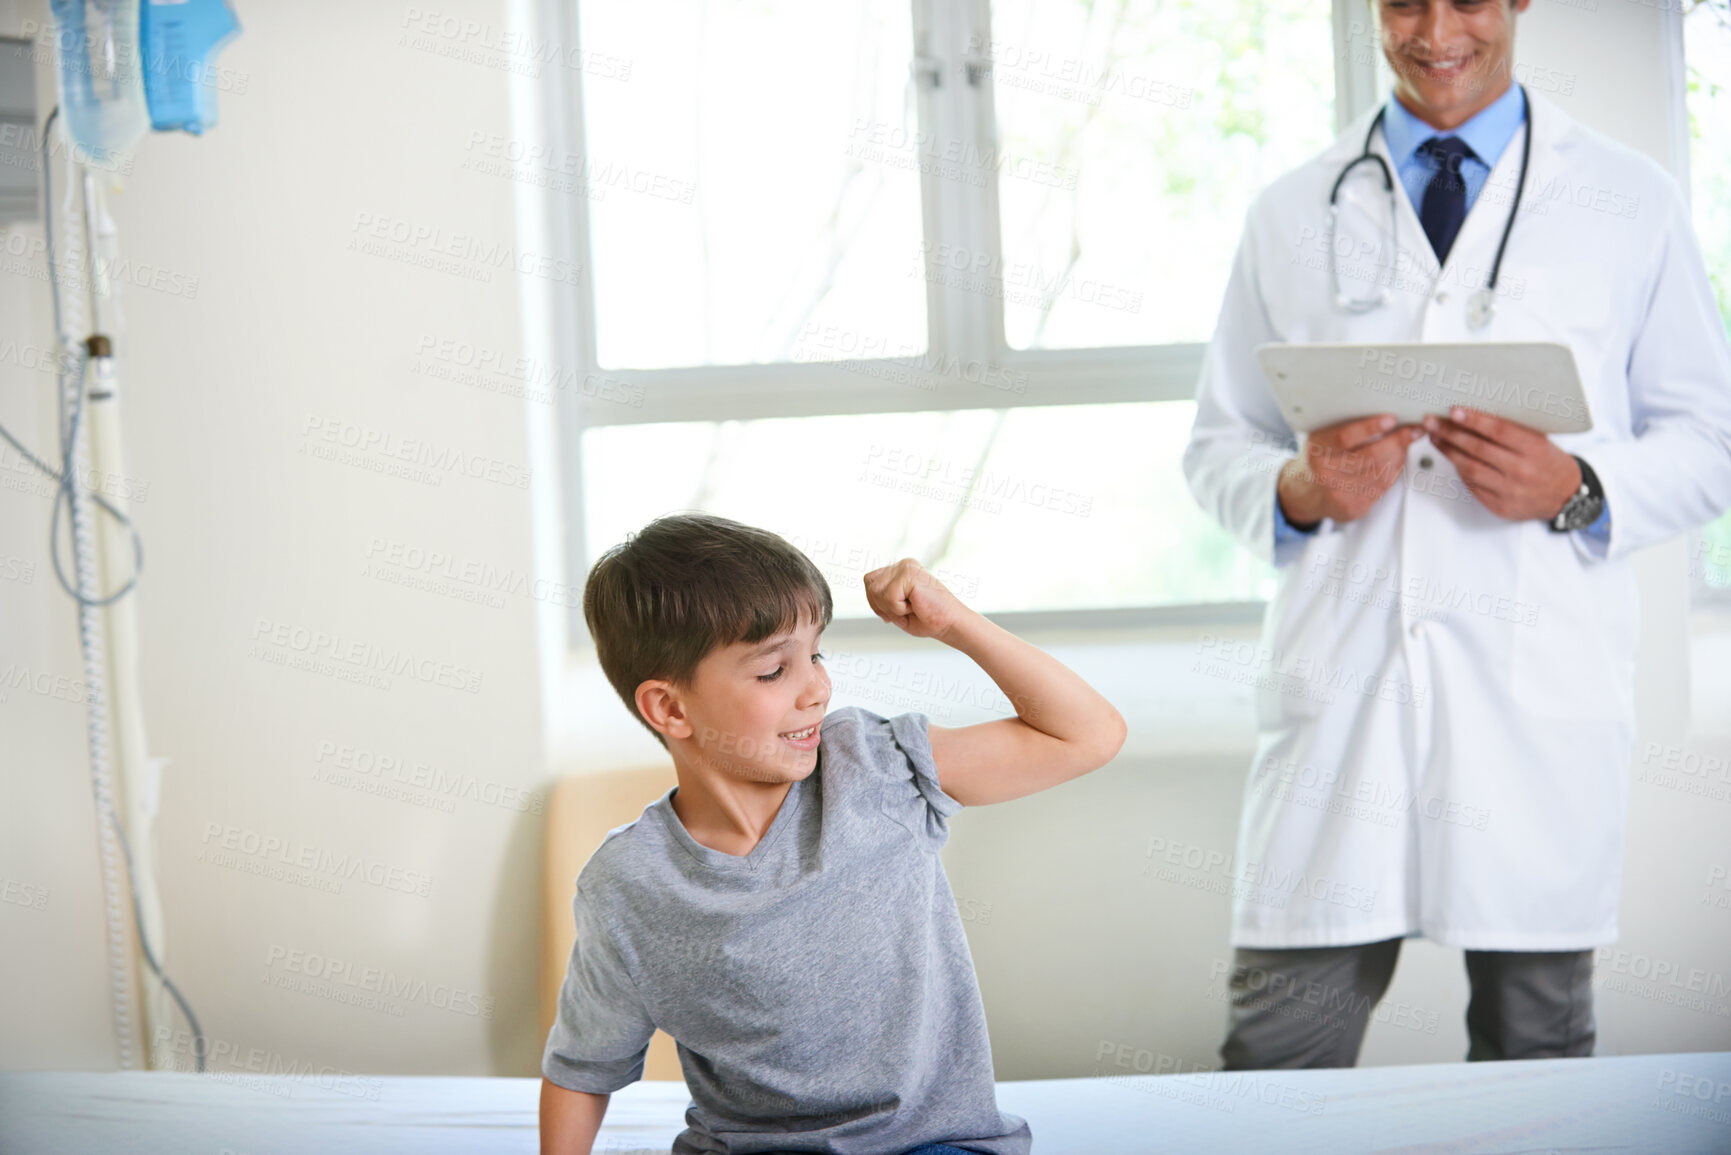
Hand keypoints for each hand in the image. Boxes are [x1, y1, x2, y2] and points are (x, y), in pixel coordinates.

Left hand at [863, 558, 972, 641]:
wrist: (950, 624)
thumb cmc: (926, 619)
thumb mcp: (896, 607)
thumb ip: (880, 595)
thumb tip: (867, 582)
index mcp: (900, 569)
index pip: (869, 581)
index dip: (876, 601)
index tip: (895, 612)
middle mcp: (903, 564)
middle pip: (870, 585)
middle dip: (882, 605)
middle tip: (907, 610)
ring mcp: (906, 566)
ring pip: (877, 591)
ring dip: (892, 608)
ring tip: (912, 607)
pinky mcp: (909, 573)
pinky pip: (888, 597)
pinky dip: (899, 609)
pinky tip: (916, 605)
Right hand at [1277, 413, 1424, 524]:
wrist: (1307, 492)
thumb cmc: (1320, 460)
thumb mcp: (1323, 439)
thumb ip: (1346, 428)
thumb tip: (1386, 417)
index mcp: (1317, 451)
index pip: (1345, 437)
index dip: (1371, 427)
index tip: (1391, 419)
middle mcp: (1326, 474)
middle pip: (1371, 457)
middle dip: (1397, 442)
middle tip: (1411, 431)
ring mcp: (1340, 494)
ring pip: (1382, 473)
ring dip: (1399, 456)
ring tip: (1404, 444)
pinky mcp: (1353, 508)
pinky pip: (1382, 488)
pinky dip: (1393, 472)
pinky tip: (1395, 462)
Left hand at [1421, 406, 1580, 520]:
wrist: (1565, 495)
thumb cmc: (1548, 462)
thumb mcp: (1538, 439)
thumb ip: (1513, 428)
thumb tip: (1476, 412)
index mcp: (1534, 449)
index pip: (1499, 431)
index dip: (1475, 420)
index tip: (1454, 411)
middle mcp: (1521, 471)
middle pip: (1478, 449)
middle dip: (1451, 433)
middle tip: (1432, 422)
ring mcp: (1509, 491)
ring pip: (1469, 469)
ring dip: (1448, 451)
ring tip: (1435, 437)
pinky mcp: (1499, 506)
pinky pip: (1471, 485)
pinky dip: (1458, 470)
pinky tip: (1450, 457)